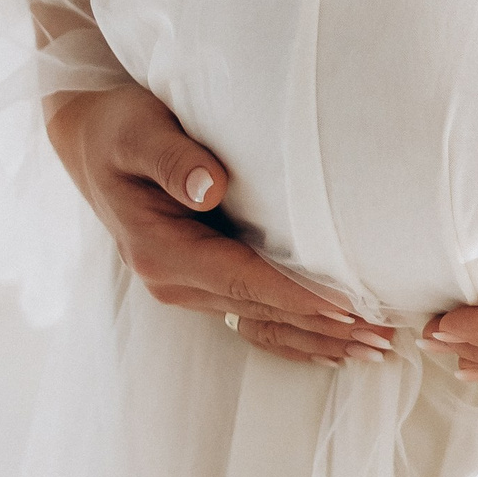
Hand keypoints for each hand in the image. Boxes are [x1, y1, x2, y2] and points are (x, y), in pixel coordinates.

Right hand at [45, 84, 392, 366]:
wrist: (91, 139)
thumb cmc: (118, 127)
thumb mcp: (136, 131)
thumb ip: (172, 158)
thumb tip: (210, 188)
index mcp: (159, 250)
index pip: (241, 279)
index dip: (296, 295)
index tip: (347, 308)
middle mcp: (173, 280)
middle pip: (260, 311)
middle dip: (324, 327)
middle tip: (385, 336)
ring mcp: (187, 286)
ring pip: (263, 322)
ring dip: (319, 339)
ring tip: (377, 348)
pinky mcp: (203, 280)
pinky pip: (255, 317)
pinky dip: (299, 333)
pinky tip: (339, 343)